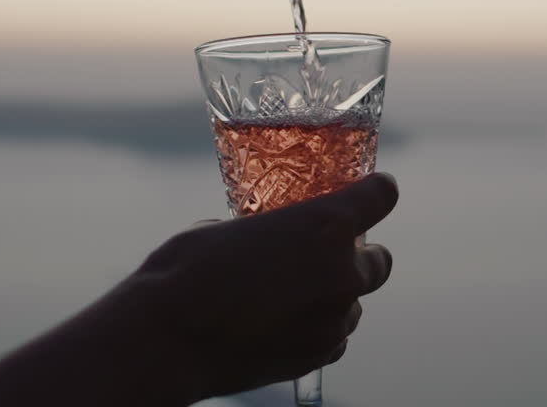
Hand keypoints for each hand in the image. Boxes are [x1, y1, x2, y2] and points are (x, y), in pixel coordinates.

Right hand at [110, 172, 398, 403]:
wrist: (166, 341)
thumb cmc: (186, 272)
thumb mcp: (226, 229)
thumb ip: (263, 231)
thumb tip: (259, 240)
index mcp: (325, 224)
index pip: (381, 196)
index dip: (377, 191)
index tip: (373, 191)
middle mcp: (342, 271)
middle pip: (380, 261)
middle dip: (358, 257)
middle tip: (323, 258)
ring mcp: (333, 319)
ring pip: (355, 305)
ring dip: (334, 297)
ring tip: (291, 297)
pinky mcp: (317, 356)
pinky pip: (334, 339)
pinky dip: (317, 330)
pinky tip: (282, 326)